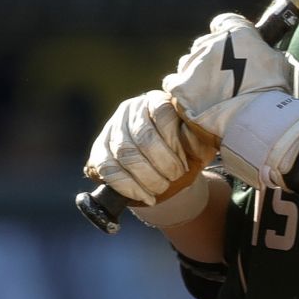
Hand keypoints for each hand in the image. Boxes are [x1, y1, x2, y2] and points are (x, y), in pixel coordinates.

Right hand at [84, 89, 216, 204]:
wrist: (161, 167)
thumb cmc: (183, 151)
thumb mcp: (197, 143)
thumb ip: (199, 137)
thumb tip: (197, 136)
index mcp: (156, 101)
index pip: (163, 115)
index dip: (175, 143)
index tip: (185, 163)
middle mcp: (130, 110)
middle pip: (142, 137)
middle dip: (162, 164)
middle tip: (174, 178)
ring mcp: (111, 129)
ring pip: (124, 154)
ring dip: (146, 177)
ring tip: (161, 189)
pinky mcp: (99, 150)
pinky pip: (108, 169)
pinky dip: (128, 187)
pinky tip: (144, 196)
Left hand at [163, 13, 295, 115]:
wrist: (257, 122)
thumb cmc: (273, 94)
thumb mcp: (278, 63)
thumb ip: (264, 52)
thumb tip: (262, 53)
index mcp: (236, 33)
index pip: (223, 22)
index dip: (225, 34)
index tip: (228, 46)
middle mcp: (211, 43)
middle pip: (204, 45)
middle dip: (211, 59)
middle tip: (222, 79)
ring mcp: (193, 64)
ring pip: (188, 64)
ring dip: (197, 76)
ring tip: (209, 95)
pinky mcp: (180, 87)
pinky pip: (174, 83)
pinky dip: (181, 91)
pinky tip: (194, 102)